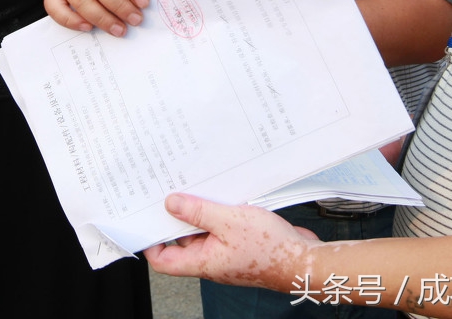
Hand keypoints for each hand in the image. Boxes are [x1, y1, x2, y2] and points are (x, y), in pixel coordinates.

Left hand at [144, 194, 315, 291]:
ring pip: (205, 231)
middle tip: (171, 192)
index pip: (164, 260)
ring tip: (199, 189)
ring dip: (202, 212)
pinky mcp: (242, 244)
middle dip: (177, 218)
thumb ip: (198, 212)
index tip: (146, 219)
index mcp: (203, 262)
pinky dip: (219, 213)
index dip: (152, 242)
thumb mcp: (229, 222)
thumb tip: (171, 205)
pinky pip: (223, 228)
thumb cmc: (271, 249)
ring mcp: (227, 253)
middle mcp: (212, 260)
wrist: (305, 261)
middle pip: (183, 241)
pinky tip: (223, 196)